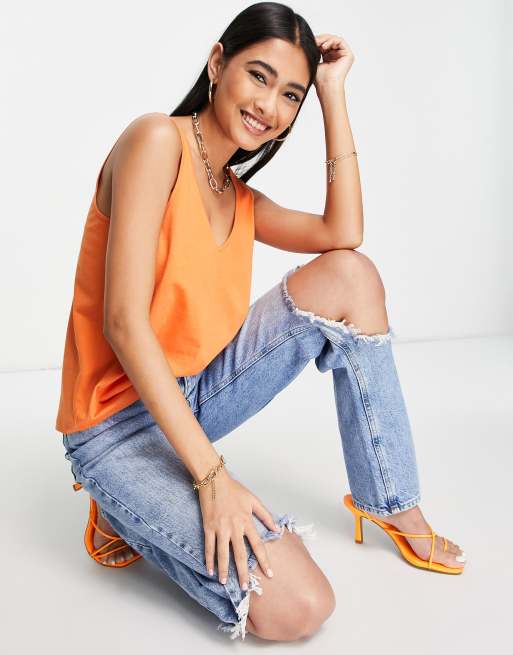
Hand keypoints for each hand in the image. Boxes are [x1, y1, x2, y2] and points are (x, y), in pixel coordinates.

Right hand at [197, 467, 279, 589]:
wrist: (214, 480)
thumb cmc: (235, 489)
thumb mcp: (253, 500)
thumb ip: (265, 515)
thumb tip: (276, 530)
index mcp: (247, 521)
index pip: (258, 545)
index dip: (264, 560)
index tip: (269, 574)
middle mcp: (234, 527)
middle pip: (240, 554)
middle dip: (243, 572)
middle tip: (247, 588)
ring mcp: (220, 528)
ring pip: (222, 554)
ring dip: (225, 570)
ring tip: (226, 583)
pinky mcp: (208, 527)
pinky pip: (209, 546)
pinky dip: (209, 559)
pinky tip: (210, 571)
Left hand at [314, 33, 354, 91]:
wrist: (326, 85)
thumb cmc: (320, 78)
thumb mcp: (315, 60)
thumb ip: (315, 49)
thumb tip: (310, 39)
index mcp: (330, 58)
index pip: (325, 45)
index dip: (318, 41)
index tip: (310, 41)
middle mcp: (338, 56)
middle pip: (330, 41)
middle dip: (321, 39)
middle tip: (314, 40)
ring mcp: (344, 55)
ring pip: (335, 40)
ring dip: (325, 39)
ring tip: (318, 44)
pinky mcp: (348, 55)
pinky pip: (340, 41)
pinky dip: (331, 41)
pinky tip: (324, 46)